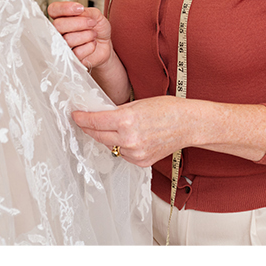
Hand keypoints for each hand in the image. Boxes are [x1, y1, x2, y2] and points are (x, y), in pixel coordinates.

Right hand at [49, 1, 112, 70]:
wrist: (105, 45)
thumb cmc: (98, 29)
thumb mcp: (96, 15)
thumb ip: (88, 12)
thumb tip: (81, 12)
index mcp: (62, 18)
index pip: (53, 10)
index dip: (64, 8)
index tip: (80, 9)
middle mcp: (59, 32)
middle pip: (58, 25)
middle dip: (80, 23)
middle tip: (92, 23)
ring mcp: (63, 46)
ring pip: (68, 39)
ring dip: (87, 35)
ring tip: (93, 34)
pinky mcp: (70, 58)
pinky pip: (77, 52)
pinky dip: (90, 47)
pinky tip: (92, 44)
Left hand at [71, 96, 197, 167]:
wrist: (189, 124)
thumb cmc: (169, 109)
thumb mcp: (139, 104)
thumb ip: (117, 111)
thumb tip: (100, 116)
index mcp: (126, 120)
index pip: (95, 121)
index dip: (82, 118)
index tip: (76, 115)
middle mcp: (128, 139)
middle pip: (98, 136)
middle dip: (90, 128)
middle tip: (85, 121)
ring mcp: (135, 152)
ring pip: (110, 146)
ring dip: (108, 138)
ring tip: (119, 128)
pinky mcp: (141, 162)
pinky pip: (123, 154)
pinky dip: (123, 147)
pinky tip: (133, 138)